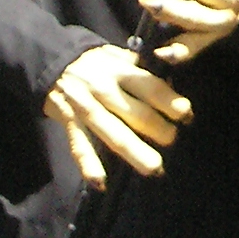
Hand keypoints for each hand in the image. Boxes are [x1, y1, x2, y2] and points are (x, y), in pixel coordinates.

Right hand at [45, 45, 191, 188]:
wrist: (52, 59)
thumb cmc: (96, 62)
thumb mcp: (119, 55)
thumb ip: (141, 69)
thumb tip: (171, 83)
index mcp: (120, 70)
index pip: (150, 87)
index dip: (170, 102)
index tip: (186, 115)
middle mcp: (104, 89)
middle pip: (136, 113)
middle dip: (158, 129)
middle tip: (172, 140)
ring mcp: (85, 107)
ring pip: (112, 132)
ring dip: (134, 151)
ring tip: (155, 168)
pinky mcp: (68, 121)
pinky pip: (79, 145)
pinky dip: (88, 164)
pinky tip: (100, 183)